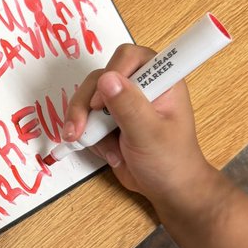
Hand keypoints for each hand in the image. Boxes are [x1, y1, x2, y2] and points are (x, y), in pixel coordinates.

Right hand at [62, 43, 214, 210]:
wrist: (167, 190)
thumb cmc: (171, 161)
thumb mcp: (150, 134)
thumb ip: (129, 106)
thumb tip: (106, 79)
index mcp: (160, 79)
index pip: (129, 57)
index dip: (111, 74)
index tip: (101, 103)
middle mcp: (140, 86)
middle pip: (100, 78)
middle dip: (85, 105)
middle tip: (77, 130)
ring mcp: (123, 103)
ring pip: (88, 98)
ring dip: (84, 123)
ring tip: (85, 144)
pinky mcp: (110, 120)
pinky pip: (87, 119)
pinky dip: (89, 137)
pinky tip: (108, 153)